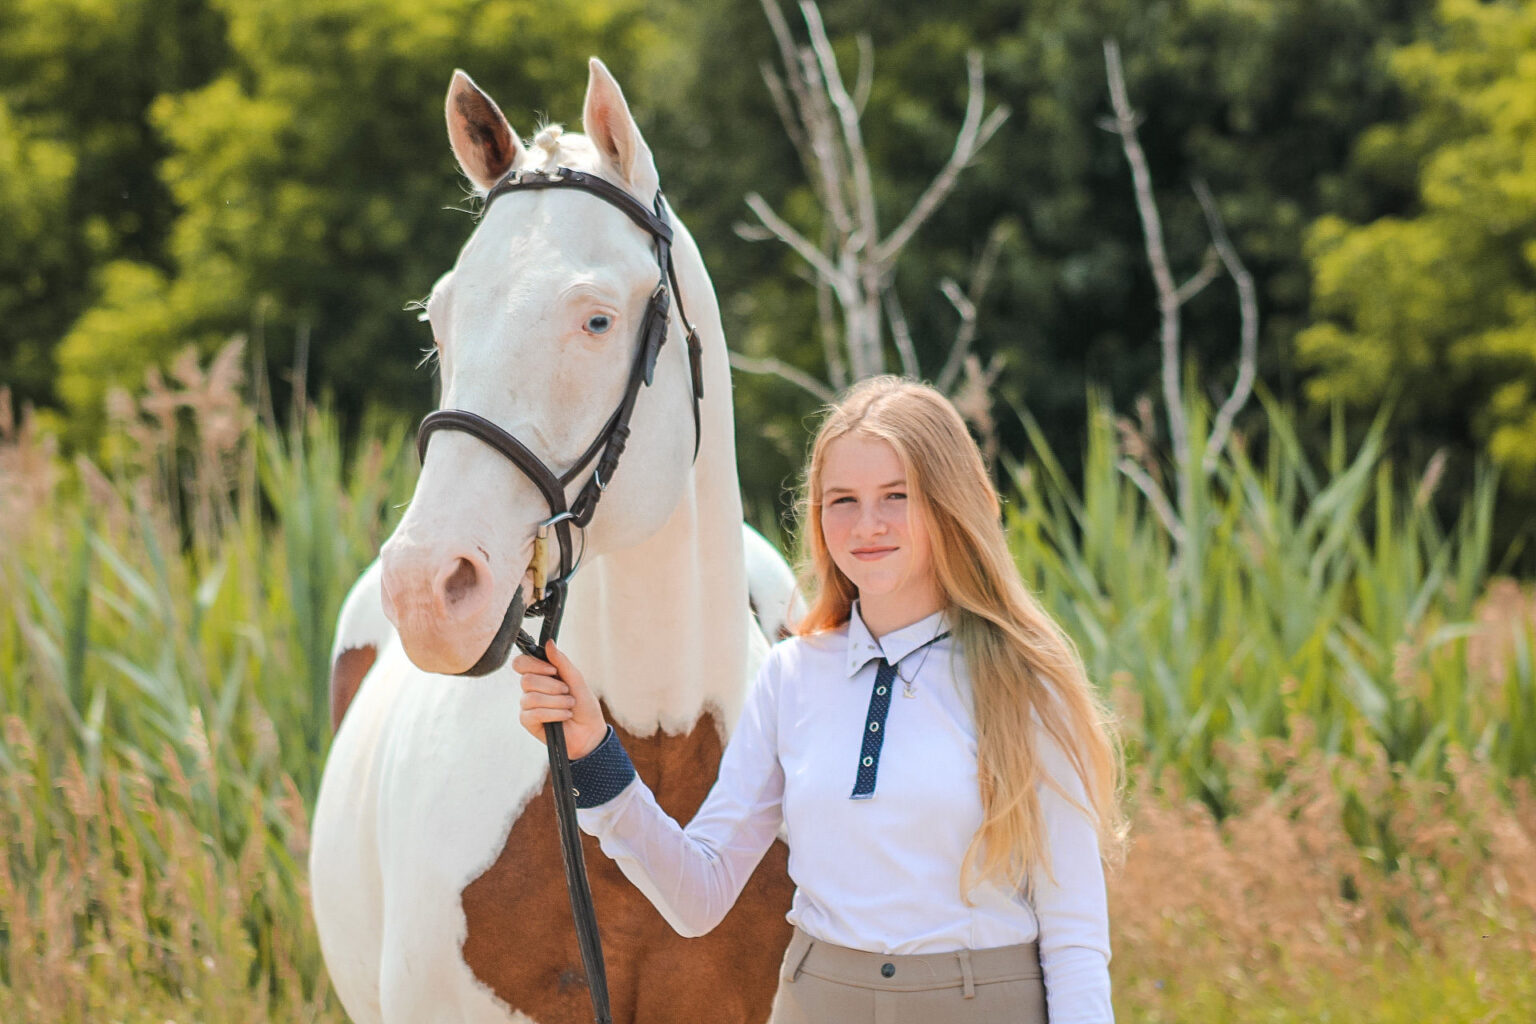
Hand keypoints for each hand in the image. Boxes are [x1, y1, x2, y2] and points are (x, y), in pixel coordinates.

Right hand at [515, 641, 607, 759]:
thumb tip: (549, 642)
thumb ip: (561, 662)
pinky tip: (564, 716)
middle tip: (567, 692)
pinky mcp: (528, 721)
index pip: (521, 663)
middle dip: (552, 687)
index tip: (553, 671)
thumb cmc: (584, 705)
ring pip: (530, 697)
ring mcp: (527, 705)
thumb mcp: (576, 680)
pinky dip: (553, 714)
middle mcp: (531, 688)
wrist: (590, 731)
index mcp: (540, 675)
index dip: (534, 665)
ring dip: (556, 702)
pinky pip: (533, 713)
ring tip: (570, 706)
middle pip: (526, 680)